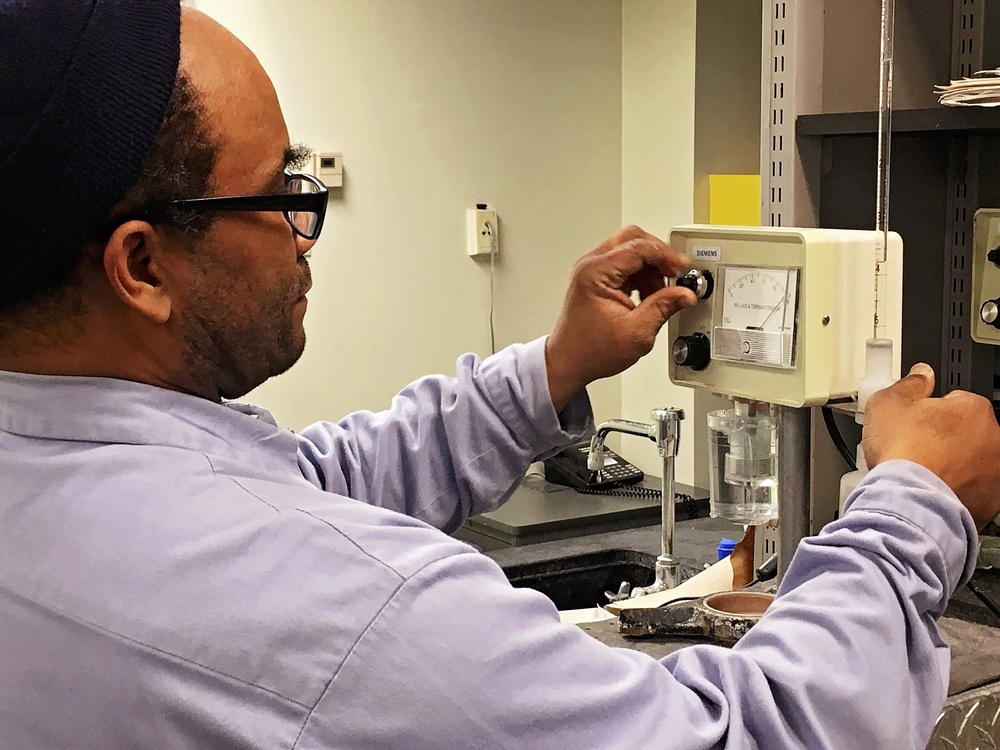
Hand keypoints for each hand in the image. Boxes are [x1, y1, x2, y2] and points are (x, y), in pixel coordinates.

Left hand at [545, 226, 695, 410]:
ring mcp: (593, 271)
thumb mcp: (636, 333)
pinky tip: (648, 296)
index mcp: (595, 273)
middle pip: (634, 239)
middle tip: (674, 276)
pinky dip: (642, 276)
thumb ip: (663, 308)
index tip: (683, 268)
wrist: (569, 363)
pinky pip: (626, 265)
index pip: (638, 247)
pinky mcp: (598, 279)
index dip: (666, 255)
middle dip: (659, 256)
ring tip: (659, 295)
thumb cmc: (590, 351)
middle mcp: (591, 266)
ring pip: (631, 250)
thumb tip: (685, 293)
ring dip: (651, 268)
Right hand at [862, 363, 999, 529]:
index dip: (929, 410)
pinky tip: (929, 490)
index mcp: (974, 410)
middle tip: (914, 446)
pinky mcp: (989, 503)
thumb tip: (919, 375)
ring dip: (952, 464)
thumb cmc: (904, 454)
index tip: (915, 420)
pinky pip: (971, 491)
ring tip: (920, 471)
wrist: (908, 502)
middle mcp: (993, 440)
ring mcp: (994, 473)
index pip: (954, 401)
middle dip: (943, 438)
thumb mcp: (888, 403)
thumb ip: (909, 384)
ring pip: (970, 462)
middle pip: (965, 432)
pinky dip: (954, 490)